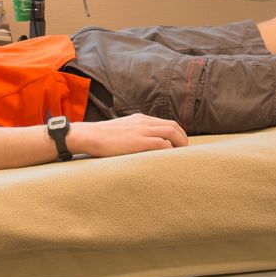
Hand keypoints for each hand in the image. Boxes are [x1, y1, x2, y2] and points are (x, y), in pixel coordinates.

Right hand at [67, 114, 187, 157]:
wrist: (89, 135)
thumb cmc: (102, 137)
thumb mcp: (121, 129)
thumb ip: (133, 133)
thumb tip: (139, 144)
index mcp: (140, 119)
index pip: (167, 122)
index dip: (177, 134)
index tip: (180, 145)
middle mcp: (144, 122)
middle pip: (173, 126)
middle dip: (183, 139)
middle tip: (185, 151)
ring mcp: (142, 131)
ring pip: (171, 133)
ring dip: (180, 144)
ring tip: (182, 156)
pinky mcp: (138, 141)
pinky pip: (162, 143)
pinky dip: (169, 150)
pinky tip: (169, 158)